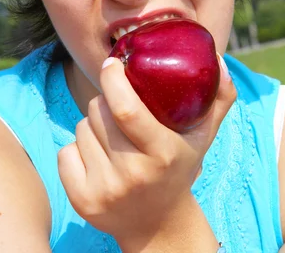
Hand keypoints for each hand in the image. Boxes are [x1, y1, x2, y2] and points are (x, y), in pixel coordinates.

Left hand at [58, 54, 235, 245]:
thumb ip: (219, 98)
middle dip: (104, 99)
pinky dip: (76, 148)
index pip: (126, 110)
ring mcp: (106, 190)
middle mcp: (133, 173)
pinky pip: (65, 152)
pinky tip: (96, 157)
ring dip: (92, 125)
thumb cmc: (179, 167)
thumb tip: (220, 59)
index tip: (112, 63)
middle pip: (98, 113)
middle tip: (116, 105)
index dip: (113, 81)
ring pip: (81, 130)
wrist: (158, 226)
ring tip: (112, 137)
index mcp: (162, 153)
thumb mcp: (203, 136)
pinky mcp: (83, 202)